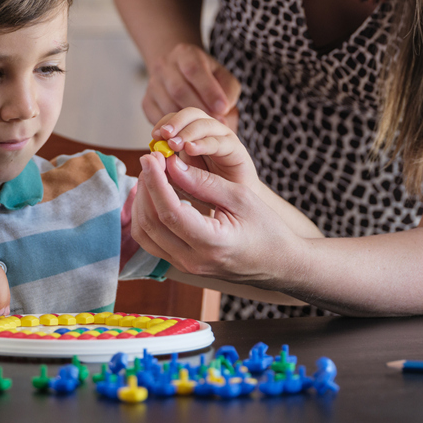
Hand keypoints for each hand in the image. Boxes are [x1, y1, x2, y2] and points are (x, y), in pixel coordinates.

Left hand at [131, 150, 300, 283]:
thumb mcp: (242, 198)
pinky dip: (147, 215)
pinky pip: (152, 240)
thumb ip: (204, 183)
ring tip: (153, 174)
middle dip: (146, 187)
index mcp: (212, 244)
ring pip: (145, 234)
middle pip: (151, 223)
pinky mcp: (181, 263)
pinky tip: (155, 194)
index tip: (150, 156)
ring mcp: (185, 265)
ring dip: (142, 201)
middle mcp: (193, 260)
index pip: (170, 212)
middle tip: (151, 159)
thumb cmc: (268, 230)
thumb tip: (171, 164)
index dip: (155, 182)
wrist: (279, 263)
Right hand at [143, 43, 240, 128]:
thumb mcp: (222, 77)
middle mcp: (164, 65)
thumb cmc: (207, 77)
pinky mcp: (147, 101)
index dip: (208, 90)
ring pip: (167, 106)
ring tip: (205, 130)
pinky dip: (174, 127)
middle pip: (178, 89)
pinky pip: (157, 118)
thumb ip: (227, 91)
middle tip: (216, 123)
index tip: (222, 109)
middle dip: (199, 109)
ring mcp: (152, 84)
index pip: (194, 69)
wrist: (179, 72)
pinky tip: (187, 131)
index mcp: (185, 53)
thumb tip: (223, 111)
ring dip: (187, 122)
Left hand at [150, 107, 258, 187]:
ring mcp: (224, 138)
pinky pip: (219, 141)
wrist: (236, 206)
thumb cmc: (208, 192)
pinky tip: (190, 149)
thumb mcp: (182, 179)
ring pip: (205, 123)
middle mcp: (210, 132)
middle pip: (192, 113)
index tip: (154, 135)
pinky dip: (203, 143)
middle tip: (162, 134)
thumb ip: (169, 168)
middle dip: (175, 122)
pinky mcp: (236, 150)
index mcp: (194, 134)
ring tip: (173, 144)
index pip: (178, 118)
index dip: (165, 122)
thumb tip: (152, 158)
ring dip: (187, 132)